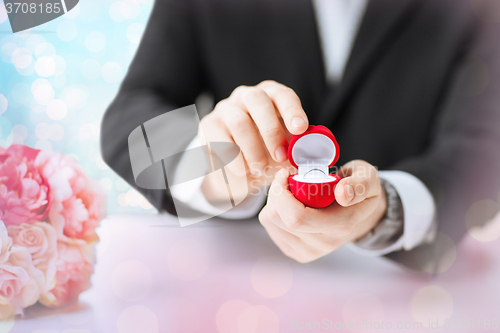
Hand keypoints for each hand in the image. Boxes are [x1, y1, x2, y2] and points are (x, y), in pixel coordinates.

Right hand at [199, 80, 308, 204]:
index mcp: (271, 96)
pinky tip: (242, 171)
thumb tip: (316, 156)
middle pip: (257, 100)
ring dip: (253, 149)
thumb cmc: (268, 152)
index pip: (282, 95)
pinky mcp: (208, 125)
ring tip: (260, 169)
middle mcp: (246, 96)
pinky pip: (218, 138)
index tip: (300, 129)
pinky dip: (233, 158)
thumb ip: (299, 149)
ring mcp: (225, 108)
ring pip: (238, 121)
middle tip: (281, 156)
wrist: (237, 167)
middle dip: (271, 130)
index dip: (292, 110)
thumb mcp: (285, 149)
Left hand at [258, 160, 386, 262]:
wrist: (359, 213)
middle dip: (276, 193)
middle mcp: (323, 243)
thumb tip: (343, 193)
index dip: (282, 193)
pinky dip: (274, 210)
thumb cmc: (358, 189)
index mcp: (341, 225)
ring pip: (270, 221)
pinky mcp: (295, 252)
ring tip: (292, 191)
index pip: (297, 218)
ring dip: (274, 200)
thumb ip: (360, 184)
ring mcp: (308, 251)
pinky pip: (270, 227)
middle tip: (288, 178)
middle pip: (277, 218)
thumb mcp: (367, 178)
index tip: (287, 172)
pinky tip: (290, 203)